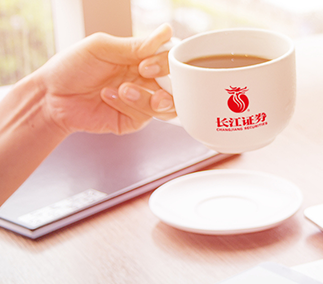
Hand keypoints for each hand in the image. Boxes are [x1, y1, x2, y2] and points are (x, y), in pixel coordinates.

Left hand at [35, 23, 175, 136]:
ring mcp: (143, 102)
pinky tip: (108, 97)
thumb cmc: (72, 67)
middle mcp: (147, 80)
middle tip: (143, 75)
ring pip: (168, 105)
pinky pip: (146, 116)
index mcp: (143, 59)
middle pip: (179, 85)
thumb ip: (136, 45)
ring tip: (123, 90)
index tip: (146, 64)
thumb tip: (167, 32)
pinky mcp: (135, 121)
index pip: (172, 60)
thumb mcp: (102, 47)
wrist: (51, 96)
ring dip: (147, 98)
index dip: (167, 63)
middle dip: (166, 84)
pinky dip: (129, 105)